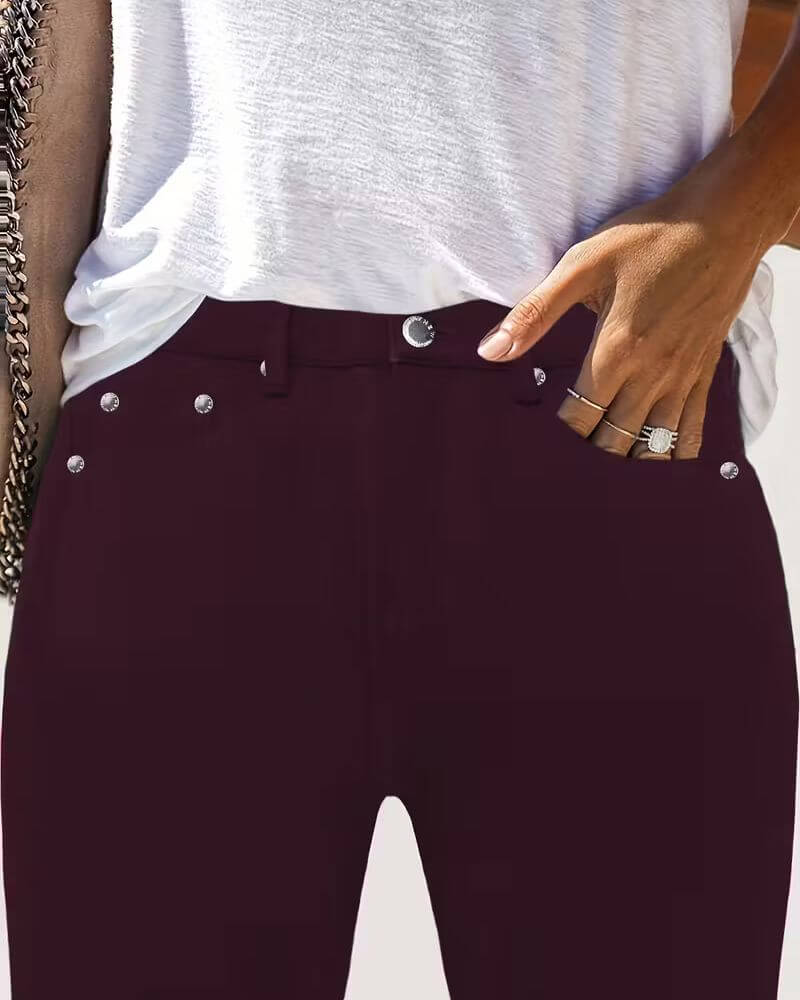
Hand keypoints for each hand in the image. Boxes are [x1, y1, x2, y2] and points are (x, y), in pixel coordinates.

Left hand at [475, 167, 769, 459]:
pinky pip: (693, 427)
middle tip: (568, 454)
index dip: (559, 435)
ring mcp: (682, 374)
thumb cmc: (648, 237)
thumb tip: (489, 351)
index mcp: (616, 351)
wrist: (724, 220)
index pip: (581, 419)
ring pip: (656, 442)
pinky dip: (675, 449)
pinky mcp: (706, 368)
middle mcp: (652, 372)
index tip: (542, 437)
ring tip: (607, 462)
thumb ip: (535, 313)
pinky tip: (659, 459)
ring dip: (630, 457)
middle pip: (616, 439)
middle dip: (590, 451)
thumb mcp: (582, 266)